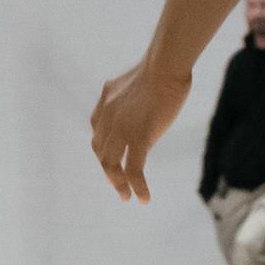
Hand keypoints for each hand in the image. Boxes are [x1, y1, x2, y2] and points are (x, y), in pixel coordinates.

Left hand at [90, 61, 190, 202]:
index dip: (103, 150)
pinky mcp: (138, 137)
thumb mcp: (133, 85)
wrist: (165, 65)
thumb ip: (127, 100)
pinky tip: (143, 198)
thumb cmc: (160, 68)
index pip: (99, 134)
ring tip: (125, 196)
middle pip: (101, 151)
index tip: (112, 161)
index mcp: (104, 104)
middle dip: (108, 170)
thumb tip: (135, 107)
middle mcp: (106, 118)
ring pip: (112, 164)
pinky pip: (134, 169)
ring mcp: (120, 130)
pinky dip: (137, 186)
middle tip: (116, 184)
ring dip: (118, 183)